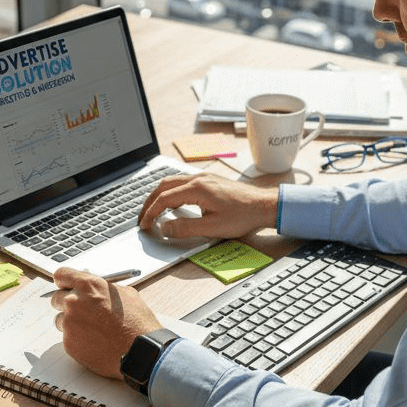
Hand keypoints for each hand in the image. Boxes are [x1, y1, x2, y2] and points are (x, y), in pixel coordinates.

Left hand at [50, 267, 162, 378]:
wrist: (140, 350)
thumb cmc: (137, 323)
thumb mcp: (126, 294)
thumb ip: (104, 289)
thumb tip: (95, 289)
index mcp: (88, 285)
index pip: (61, 275)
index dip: (64, 282)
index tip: (65, 286)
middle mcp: (74, 301)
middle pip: (56, 298)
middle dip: (67, 304)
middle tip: (83, 313)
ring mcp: (69, 323)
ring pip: (61, 320)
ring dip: (72, 324)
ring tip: (93, 331)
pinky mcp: (68, 343)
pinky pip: (67, 338)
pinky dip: (78, 340)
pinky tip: (95, 343)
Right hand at [137, 173, 278, 239]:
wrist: (264, 205)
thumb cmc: (243, 216)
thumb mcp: (212, 228)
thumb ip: (185, 228)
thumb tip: (165, 228)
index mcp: (196, 189)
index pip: (164, 199)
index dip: (150, 213)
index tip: (145, 225)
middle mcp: (198, 179)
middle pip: (163, 186)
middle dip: (149, 202)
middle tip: (142, 217)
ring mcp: (204, 178)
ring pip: (172, 182)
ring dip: (159, 195)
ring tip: (152, 210)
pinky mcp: (209, 181)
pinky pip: (182, 182)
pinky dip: (170, 192)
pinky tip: (172, 203)